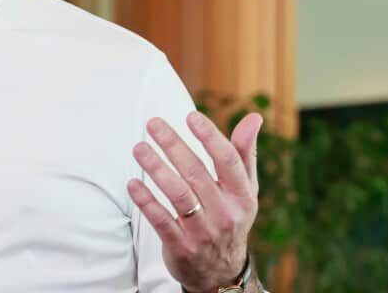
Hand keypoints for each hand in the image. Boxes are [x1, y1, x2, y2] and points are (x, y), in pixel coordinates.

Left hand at [128, 111, 261, 292]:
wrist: (221, 272)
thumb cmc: (230, 217)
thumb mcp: (244, 190)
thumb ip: (244, 153)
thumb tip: (254, 117)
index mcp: (241, 195)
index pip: (228, 161)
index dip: (210, 137)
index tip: (191, 116)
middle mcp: (224, 213)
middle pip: (196, 173)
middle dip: (173, 145)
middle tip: (152, 124)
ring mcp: (203, 232)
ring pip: (178, 195)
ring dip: (156, 169)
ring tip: (139, 148)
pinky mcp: (181, 246)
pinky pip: (161, 221)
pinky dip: (146, 201)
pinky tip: (132, 183)